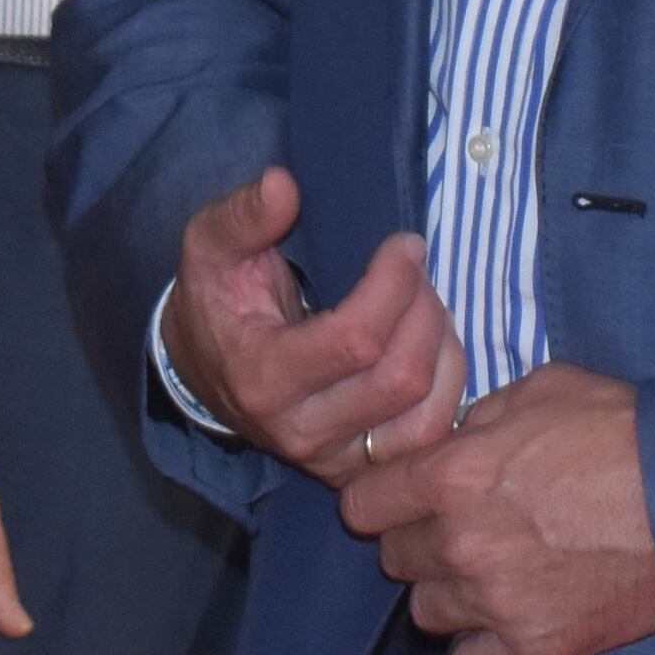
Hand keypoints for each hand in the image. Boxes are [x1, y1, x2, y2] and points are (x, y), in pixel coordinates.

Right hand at [162, 169, 462, 478]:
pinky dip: (449, 387)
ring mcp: (334, 459)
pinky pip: (430, 439)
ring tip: (428, 305)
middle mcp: (301, 430)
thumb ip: (243, 216)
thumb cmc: (217, 301)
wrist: (206, 371)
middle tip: (418, 270)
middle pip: (400, 378)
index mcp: (263, 378)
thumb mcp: (210, 248)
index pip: (357, 339)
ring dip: (443, 349)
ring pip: (426, 417)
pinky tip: (435, 345)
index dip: (395, 285)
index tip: (403, 244)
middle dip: (424, 311)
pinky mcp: (360, 469)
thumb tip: (283, 185)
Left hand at [338, 362, 654, 654]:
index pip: (361, 506)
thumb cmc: (624, 432)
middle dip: (421, 541)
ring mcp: (496, 603)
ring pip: (427, 613)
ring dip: (451, 593)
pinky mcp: (536, 649)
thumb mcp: (541, 390)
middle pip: (395, 559)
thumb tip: (450, 439)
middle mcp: (461, 544)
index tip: (405, 497)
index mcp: (452, 476)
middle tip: (466, 528)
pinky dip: (484, 647)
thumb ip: (477, 417)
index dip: (382, 497)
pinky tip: (512, 617)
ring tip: (496, 573)